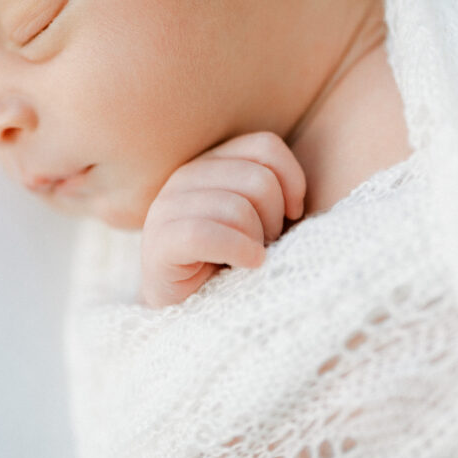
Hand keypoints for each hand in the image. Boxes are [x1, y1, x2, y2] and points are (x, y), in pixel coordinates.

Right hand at [140, 131, 305, 308]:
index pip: (265, 146)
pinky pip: (207, 234)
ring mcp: (168, 206)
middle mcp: (187, 175)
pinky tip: (248, 264)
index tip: (293, 214)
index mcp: (212, 162)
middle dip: (274, 218)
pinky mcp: (159, 242)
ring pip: (237, 208)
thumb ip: (274, 193)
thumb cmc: (232, 262)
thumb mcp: (260, 219)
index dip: (292, 180)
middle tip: (267, 245)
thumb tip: (298, 199)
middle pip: (258, 180)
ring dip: (256, 241)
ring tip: (251, 259)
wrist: (188, 311)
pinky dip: (238, 251)